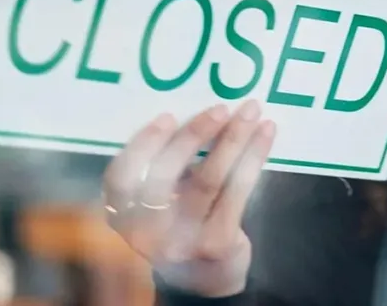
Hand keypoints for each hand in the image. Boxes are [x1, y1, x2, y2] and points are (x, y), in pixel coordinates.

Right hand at [103, 100, 275, 296]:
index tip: (167, 116)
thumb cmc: (183, 224)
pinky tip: (266, 134)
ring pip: (208, 180)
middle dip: (194, 135)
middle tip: (221, 108)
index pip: (120, 178)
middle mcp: (146, 232)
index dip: (142, 145)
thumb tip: (196, 112)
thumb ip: (165, 168)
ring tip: (251, 111)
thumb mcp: (162, 202)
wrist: (207, 278)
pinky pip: (238, 191)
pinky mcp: (217, 243)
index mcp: (124, 215)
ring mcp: (182, 240)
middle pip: (166, 176)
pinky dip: (254, 158)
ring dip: (233, 140)